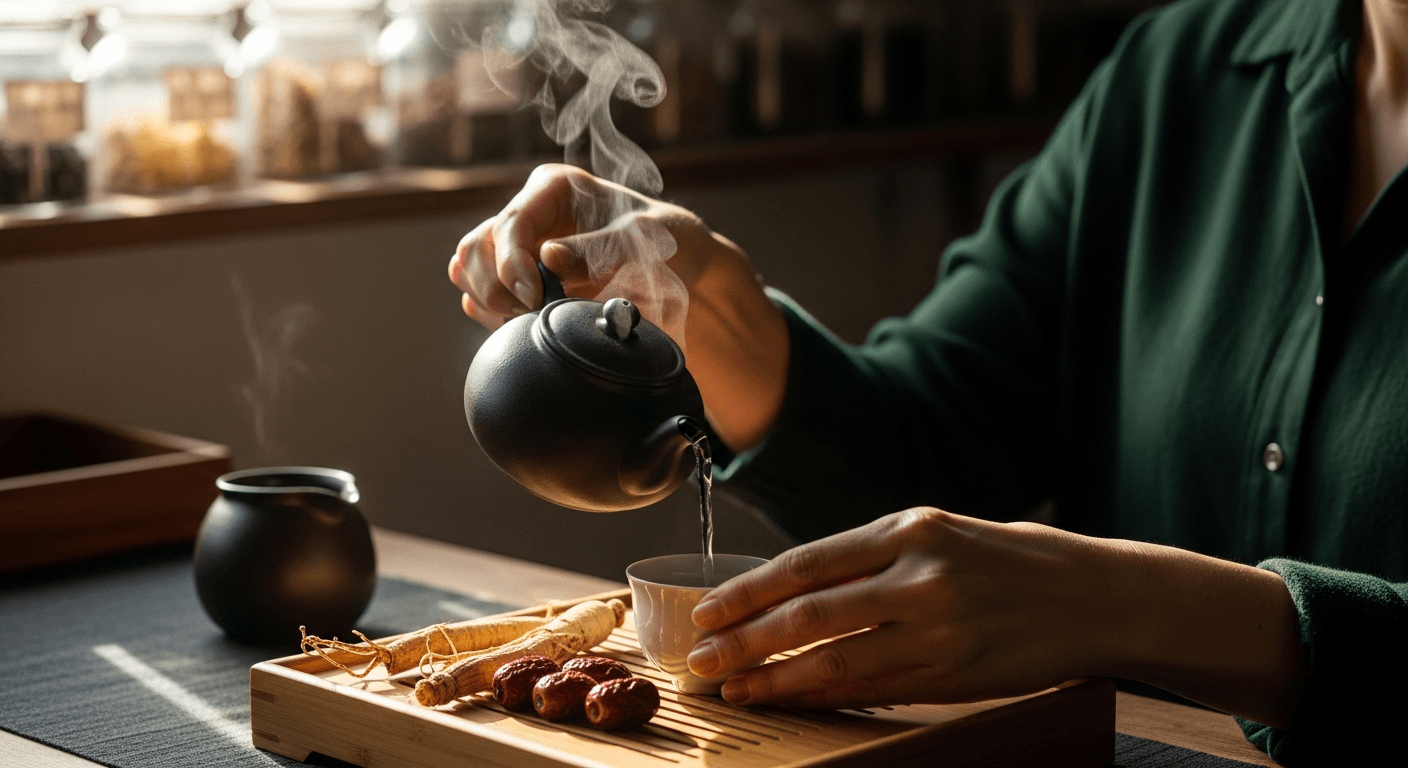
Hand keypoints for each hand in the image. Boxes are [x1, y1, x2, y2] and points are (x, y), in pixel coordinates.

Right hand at [448, 163, 789, 451]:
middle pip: (478, 246)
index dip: (513, 264)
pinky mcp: (519, 276)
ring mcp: (520, 245)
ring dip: (486, 298)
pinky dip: (490, 311)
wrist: (679, 267)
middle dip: (494, 285)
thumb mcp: (639, 241)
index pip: (511, 224)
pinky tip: (518, 322)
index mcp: (553, 188)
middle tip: (524, 313)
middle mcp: (530, 212)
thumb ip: (595, 250)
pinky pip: (481, 292)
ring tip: (522, 319)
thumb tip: (548, 256)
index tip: (533, 298)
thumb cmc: (663, 242)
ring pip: (469, 267)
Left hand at [686, 508, 1115, 707]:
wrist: (1092, 594)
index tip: (707, 613)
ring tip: (736, 691)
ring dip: (776, 680)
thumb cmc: (1004, 558)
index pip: (806, 564)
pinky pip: (875, 690)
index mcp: (909, 530)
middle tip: (703, 663)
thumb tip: (791, 590)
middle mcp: (920, 576)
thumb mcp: (938, 532)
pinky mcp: (955, 674)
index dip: (747, 593)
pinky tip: (793, 701)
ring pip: (836, 660)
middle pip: (808, 614)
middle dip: (746, 641)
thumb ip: (869, 556)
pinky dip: (826, 697)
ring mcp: (939, 630)